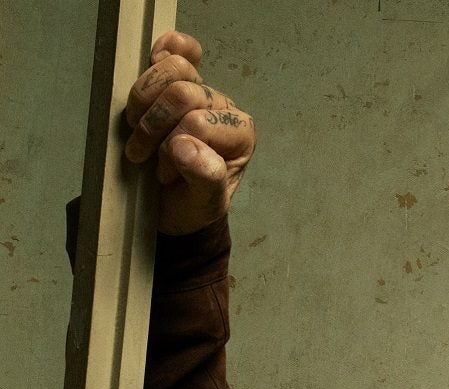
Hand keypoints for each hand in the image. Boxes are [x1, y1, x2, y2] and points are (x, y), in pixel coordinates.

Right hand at [123, 31, 255, 234]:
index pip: (198, 123)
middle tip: (142, 153)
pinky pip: (180, 50)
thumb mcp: (204, 203)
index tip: (166, 175)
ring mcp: (201, 91)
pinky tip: (153, 56)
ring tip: (136, 129)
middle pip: (184, 92)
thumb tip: (185, 145)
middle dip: (153, 124)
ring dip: (142, 100)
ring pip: (174, 69)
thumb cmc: (193, 204)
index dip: (172, 147)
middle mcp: (223, 108)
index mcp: (240, 135)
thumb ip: (205, 177)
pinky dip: (163, 50)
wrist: (174, 206)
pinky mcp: (177, 81)